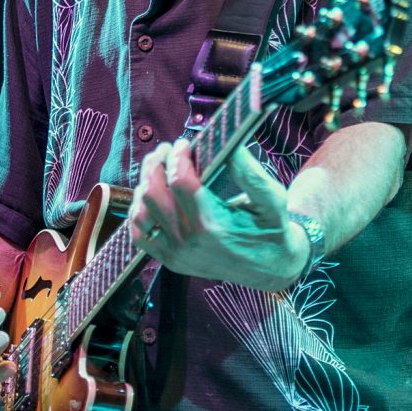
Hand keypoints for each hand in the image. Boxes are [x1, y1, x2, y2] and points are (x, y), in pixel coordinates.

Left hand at [128, 138, 308, 290]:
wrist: (271, 267)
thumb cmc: (272, 228)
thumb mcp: (271, 198)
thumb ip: (249, 171)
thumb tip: (228, 143)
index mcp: (214, 225)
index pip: (180, 182)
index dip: (177, 156)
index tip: (184, 144)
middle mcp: (190, 243)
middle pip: (153, 193)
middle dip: (156, 164)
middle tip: (166, 150)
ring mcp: (176, 255)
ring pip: (140, 212)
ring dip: (144, 185)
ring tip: (158, 169)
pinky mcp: (170, 261)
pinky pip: (139, 235)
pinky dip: (139, 211)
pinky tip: (152, 195)